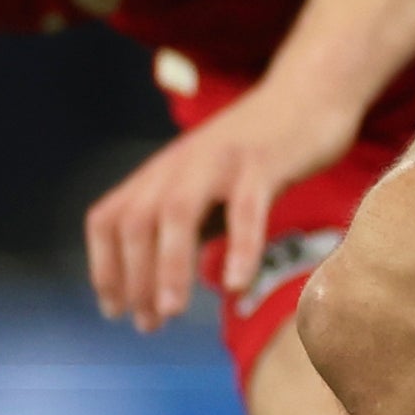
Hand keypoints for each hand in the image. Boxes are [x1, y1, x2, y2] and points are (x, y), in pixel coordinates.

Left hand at [84, 70, 367, 333]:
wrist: (310, 91)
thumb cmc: (260, 150)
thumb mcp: (210, 188)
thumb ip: (190, 230)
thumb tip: (167, 289)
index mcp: (162, 172)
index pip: (108, 218)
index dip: (104, 267)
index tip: (115, 310)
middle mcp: (180, 164)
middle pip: (136, 220)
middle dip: (134, 277)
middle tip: (148, 323)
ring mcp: (219, 160)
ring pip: (178, 213)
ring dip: (168, 266)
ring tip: (172, 311)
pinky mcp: (262, 161)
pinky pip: (244, 208)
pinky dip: (238, 247)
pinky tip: (238, 284)